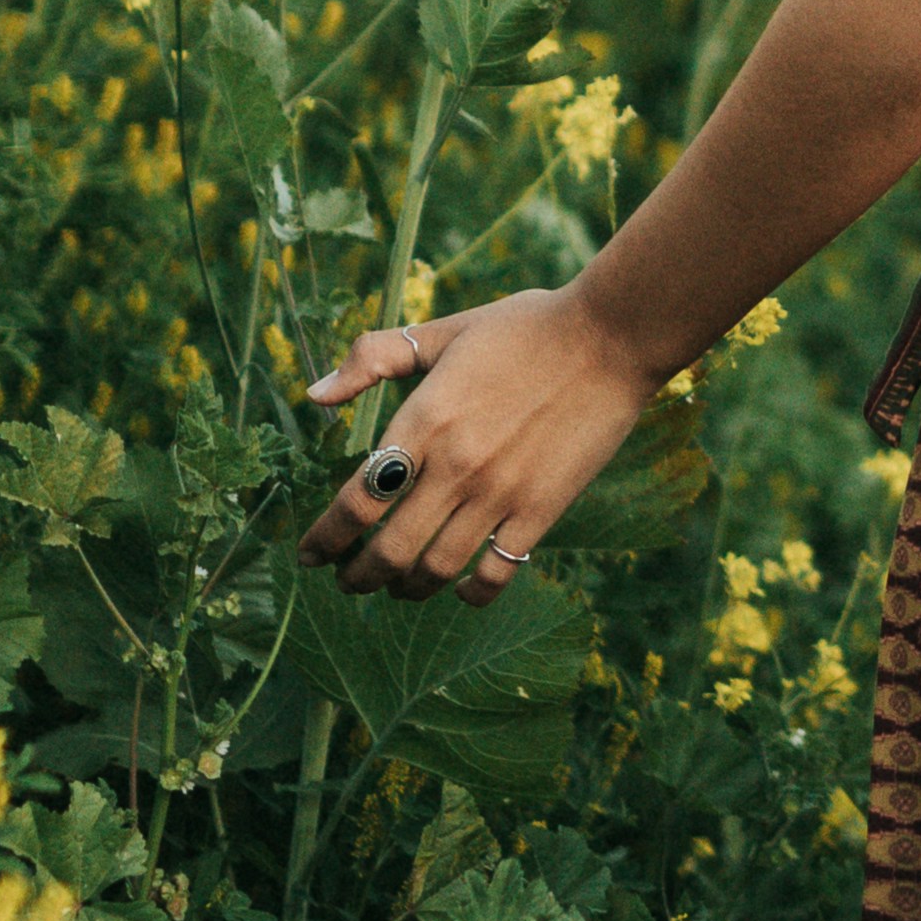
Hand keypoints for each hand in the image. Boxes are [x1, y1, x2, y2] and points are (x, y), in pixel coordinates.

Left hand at [302, 286, 649, 595]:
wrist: (611, 337)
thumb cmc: (526, 328)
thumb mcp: (444, 332)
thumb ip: (375, 357)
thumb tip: (314, 395)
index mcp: (425, 419)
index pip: (357, 498)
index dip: (325, 537)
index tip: (309, 554)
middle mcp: (456, 464)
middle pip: (389, 548)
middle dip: (357, 576)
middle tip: (347, 581)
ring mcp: (501, 491)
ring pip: (437, 568)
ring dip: (406, 588)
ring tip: (397, 587)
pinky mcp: (542, 508)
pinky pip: (498, 572)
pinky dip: (472, 592)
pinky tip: (462, 589)